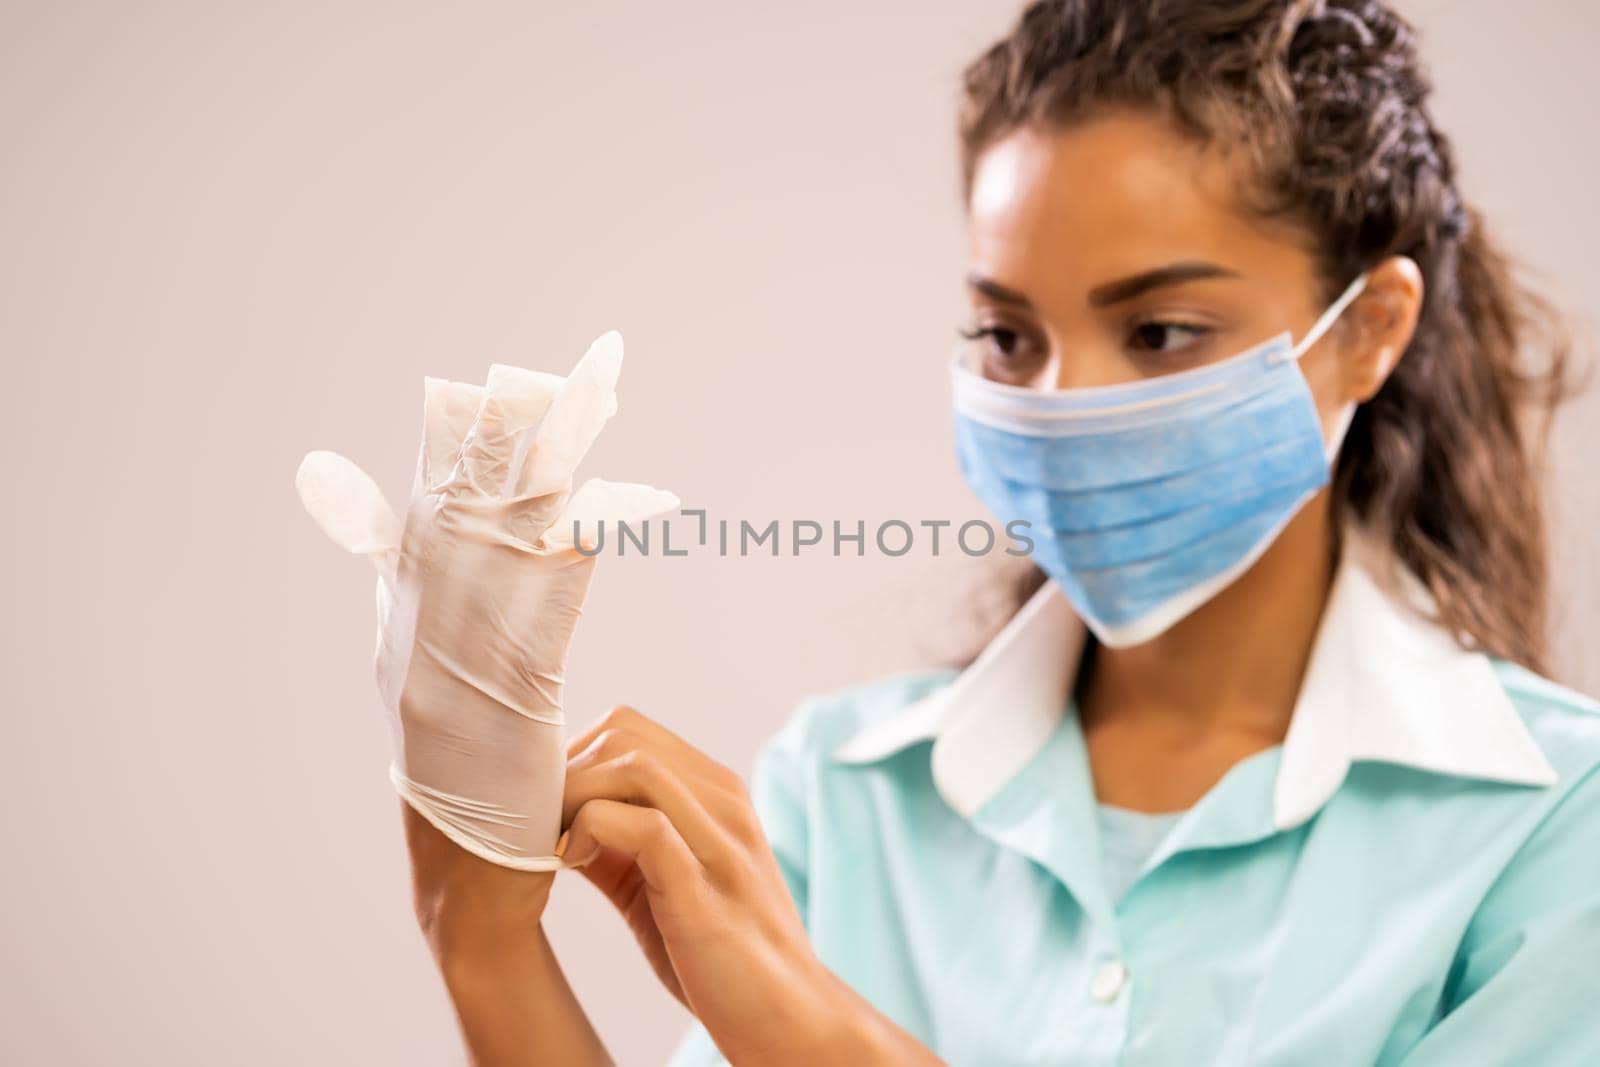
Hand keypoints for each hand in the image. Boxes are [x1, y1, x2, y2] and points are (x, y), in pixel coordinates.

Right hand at [295, 331, 677, 872]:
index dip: (454, 446)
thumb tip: (458, 571)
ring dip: (553, 460)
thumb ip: (450, 627)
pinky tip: (620, 501)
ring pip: (505, 530)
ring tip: (588, 398)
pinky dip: (586, 543)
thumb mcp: (454, 696)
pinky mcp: (505, 687)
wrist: (472, 888)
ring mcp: (455, 652)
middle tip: (544, 368)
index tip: (480, 385)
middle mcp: (418, 623)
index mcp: (405, 619)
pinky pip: (550, 596)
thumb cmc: (475, 793)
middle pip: (464, 501)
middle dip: (504, 431)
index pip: (427, 509)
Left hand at [559, 705, 913, 1064]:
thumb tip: (557, 822)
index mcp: (717, 793)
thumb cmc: (722, 955)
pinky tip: (571, 865)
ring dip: (573, 797)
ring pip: (633, 766)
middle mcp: (725, 801)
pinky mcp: (706, 885)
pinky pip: (640, 825)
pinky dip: (588, 832)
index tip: (542, 807)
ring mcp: (720, 840)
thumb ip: (621, 844)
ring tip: (550, 842)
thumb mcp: (666, 884)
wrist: (787, 1018)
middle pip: (625, 733)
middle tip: (537, 825)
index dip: (572, 757)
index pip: (629, 727)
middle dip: (565, 772)